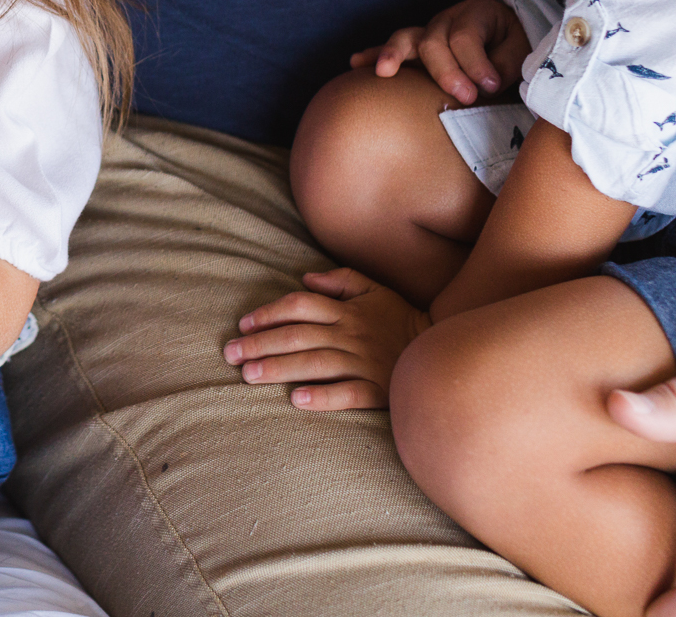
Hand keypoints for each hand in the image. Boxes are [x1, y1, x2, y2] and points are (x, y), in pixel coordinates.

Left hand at [225, 267, 432, 409]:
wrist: (444, 350)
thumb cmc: (400, 320)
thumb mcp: (375, 290)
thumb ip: (341, 279)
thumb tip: (306, 276)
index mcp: (347, 311)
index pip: (300, 306)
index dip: (268, 313)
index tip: (243, 325)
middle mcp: (352, 334)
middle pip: (298, 336)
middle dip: (260, 344)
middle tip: (230, 354)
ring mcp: (365, 362)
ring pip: (315, 363)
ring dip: (279, 369)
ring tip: (248, 376)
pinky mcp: (379, 390)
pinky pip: (349, 393)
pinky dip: (322, 396)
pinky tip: (297, 399)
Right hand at [349, 0, 528, 105]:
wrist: (509, 35)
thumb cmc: (515, 44)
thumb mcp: (523, 49)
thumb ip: (506, 64)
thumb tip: (486, 83)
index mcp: (476, 14)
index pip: (466, 37)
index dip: (476, 63)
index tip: (491, 86)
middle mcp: (446, 20)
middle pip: (434, 41)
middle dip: (446, 71)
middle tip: (464, 97)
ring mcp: (427, 32)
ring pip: (406, 40)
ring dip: (393, 55)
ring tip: (384, 72)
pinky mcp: (416, 48)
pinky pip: (393, 49)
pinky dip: (375, 55)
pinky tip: (357, 63)